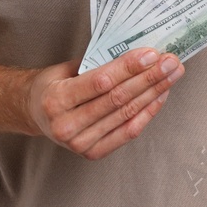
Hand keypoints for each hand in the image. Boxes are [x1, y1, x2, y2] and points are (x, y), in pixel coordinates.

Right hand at [25, 48, 184, 159]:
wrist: (34, 113)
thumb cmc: (53, 85)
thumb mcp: (65, 68)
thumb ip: (96, 63)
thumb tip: (136, 53)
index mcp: (56, 99)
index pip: (101, 82)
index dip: (129, 68)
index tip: (151, 54)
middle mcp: (66, 125)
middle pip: (118, 99)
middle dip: (149, 78)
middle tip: (171, 62)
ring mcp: (79, 143)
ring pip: (126, 115)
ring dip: (154, 93)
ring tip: (171, 76)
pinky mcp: (92, 153)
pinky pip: (127, 132)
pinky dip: (147, 113)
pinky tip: (159, 96)